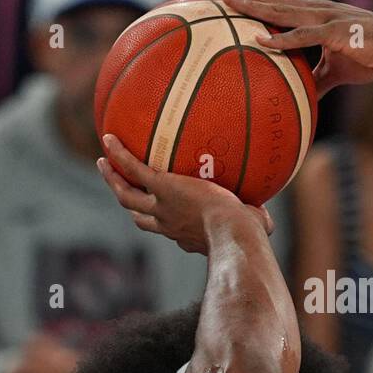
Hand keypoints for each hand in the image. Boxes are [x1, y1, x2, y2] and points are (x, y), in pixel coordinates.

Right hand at [98, 133, 272, 253]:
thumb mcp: (253, 229)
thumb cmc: (248, 234)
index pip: (167, 228)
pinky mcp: (161, 186)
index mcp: (185, 234)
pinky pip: (133, 167)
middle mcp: (167, 223)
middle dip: (127, 200)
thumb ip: (258, 222)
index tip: (161, 212)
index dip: (160, 221)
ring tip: (103, 162)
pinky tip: (109, 138)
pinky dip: (119, 154)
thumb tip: (269, 221)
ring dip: (112, 179)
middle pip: (138, 214)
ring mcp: (160, 205)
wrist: (233, 232)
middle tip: (119, 188)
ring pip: (125, 194)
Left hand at [210, 0, 372, 95]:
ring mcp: (326, 19)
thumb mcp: (335, 70)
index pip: (276, 3)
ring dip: (254, 5)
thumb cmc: (370, 57)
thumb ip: (314, 80)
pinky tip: (261, 40)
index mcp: (314, 15)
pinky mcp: (337, 33)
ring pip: (283, 10)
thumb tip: (300, 99)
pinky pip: (305, 37)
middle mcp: (316, 10)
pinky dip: (283, 39)